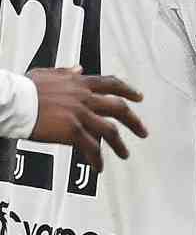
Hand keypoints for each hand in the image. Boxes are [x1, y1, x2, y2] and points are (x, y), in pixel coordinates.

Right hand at [29, 67, 147, 172]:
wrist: (14, 100)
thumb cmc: (25, 88)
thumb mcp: (49, 73)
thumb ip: (66, 72)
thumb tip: (78, 68)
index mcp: (80, 83)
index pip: (112, 84)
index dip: (128, 90)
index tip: (138, 97)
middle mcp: (85, 97)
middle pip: (118, 108)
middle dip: (134, 121)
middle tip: (142, 131)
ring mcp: (80, 114)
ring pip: (109, 130)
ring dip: (119, 144)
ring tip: (125, 153)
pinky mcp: (72, 131)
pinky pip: (91, 147)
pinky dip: (97, 158)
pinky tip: (99, 166)